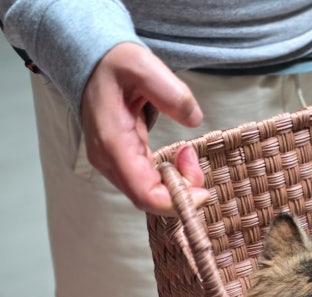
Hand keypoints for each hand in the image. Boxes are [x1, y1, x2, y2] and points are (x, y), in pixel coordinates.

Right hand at [80, 42, 208, 214]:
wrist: (94, 65)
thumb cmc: (116, 66)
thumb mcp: (143, 66)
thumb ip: (170, 92)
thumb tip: (193, 119)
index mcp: (113, 143)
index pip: (145, 194)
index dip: (177, 202)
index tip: (203, 190)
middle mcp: (109, 161)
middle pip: (149, 199)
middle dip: (182, 190)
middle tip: (193, 157)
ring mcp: (112, 164)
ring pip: (149, 195)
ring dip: (177, 183)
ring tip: (188, 153)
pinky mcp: (121, 163)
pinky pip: (148, 185)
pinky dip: (170, 178)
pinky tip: (180, 157)